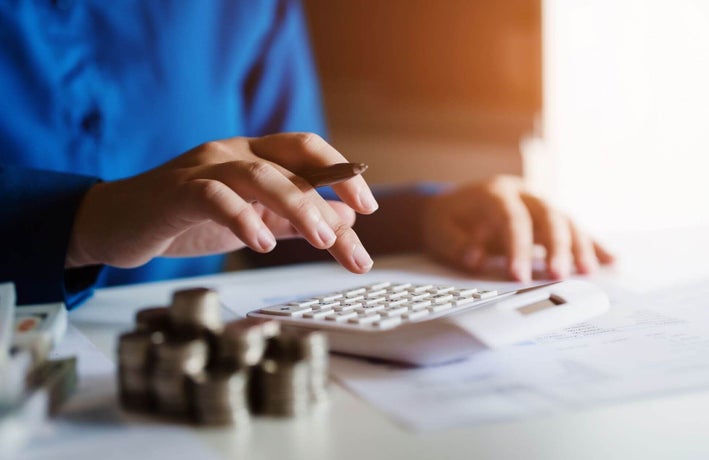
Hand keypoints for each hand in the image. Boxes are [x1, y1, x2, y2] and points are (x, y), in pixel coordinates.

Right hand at [66, 133, 377, 272]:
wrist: (118, 223)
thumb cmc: (187, 219)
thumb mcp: (252, 219)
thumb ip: (294, 219)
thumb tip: (345, 219)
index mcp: (254, 154)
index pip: (307, 152)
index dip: (341, 172)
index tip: (369, 206)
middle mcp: (233, 151)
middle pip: (291, 160)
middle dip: (328, 194)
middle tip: (349, 235)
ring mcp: (204, 167)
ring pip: (260, 175)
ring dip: (298, 206)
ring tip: (322, 240)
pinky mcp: (177, 191)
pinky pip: (215, 197)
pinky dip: (243, 218)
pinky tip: (262, 243)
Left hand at [421, 175, 613, 281]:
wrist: (453, 206)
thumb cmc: (448, 220)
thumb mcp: (440, 231)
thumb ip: (456, 245)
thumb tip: (474, 259)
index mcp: (495, 193)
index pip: (512, 218)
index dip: (517, 247)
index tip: (517, 276)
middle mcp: (524, 193)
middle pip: (548, 215)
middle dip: (556, 246)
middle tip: (558, 276)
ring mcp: (540, 203)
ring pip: (567, 220)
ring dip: (579, 246)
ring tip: (588, 272)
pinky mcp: (550, 217)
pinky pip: (575, 229)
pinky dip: (593, 244)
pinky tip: (611, 260)